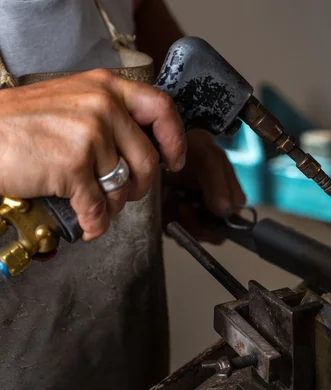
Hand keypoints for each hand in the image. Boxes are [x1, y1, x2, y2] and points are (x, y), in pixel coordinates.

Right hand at [0, 69, 185, 240]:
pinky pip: (98, 207)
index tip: (174, 160)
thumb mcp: (71, 100)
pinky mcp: (73, 165)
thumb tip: (143, 148)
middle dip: (140, 186)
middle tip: (127, 193)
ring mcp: (89, 135)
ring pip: (122, 187)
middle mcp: (102, 106)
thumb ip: (109, 115)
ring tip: (94, 204)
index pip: (161, 108)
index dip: (174, 139)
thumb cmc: (19, 123)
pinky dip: (95, 223)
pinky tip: (88, 224)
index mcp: (106, 87)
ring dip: (111, 205)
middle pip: (147, 159)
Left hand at [162, 129, 245, 243]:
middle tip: (181, 204)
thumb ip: (219, 185)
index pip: (230, 226)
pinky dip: (167, 217)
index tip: (198, 209)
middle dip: (193, 223)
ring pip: (191, 235)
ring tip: (172, 196)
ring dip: (179, 219)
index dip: (214, 224)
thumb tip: (225, 212)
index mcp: (230, 199)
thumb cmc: (195, 146)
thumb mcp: (210, 160)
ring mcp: (196, 215)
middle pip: (210, 234)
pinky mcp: (176, 217)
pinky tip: (166, 199)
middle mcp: (215, 210)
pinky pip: (173, 230)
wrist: (167, 140)